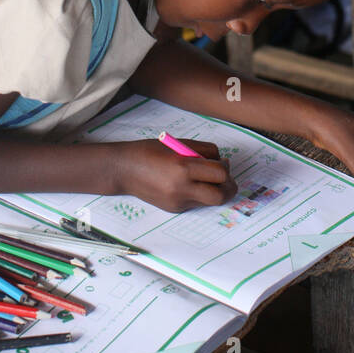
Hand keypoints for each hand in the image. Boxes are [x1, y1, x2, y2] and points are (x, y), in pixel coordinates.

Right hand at [109, 139, 235, 212]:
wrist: (124, 169)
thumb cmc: (150, 151)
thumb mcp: (179, 143)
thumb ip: (203, 151)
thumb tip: (222, 162)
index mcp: (183, 167)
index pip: (220, 174)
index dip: (226, 167)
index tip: (223, 162)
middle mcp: (181, 188)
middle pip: (220, 196)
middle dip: (228, 187)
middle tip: (225, 178)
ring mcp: (178, 202)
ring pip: (209, 202)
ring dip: (215, 191)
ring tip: (208, 180)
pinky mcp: (174, 209)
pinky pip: (196, 203)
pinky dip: (199, 194)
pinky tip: (189, 184)